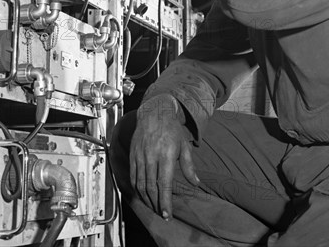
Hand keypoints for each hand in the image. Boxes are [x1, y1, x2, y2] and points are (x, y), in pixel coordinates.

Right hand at [130, 94, 199, 219]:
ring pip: (140, 184)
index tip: (167, 214)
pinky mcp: (133, 155)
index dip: (165, 202)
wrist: (154, 113)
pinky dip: (136, 189)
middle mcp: (151, 157)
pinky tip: (142, 195)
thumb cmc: (171, 129)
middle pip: (151, 188)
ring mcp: (140, 156)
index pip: (164, 184)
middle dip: (156, 204)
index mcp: (166, 155)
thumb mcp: (184, 146)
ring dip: (146, 199)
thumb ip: (188, 166)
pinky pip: (133, 176)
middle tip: (162, 214)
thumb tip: (196, 183)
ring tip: (153, 207)